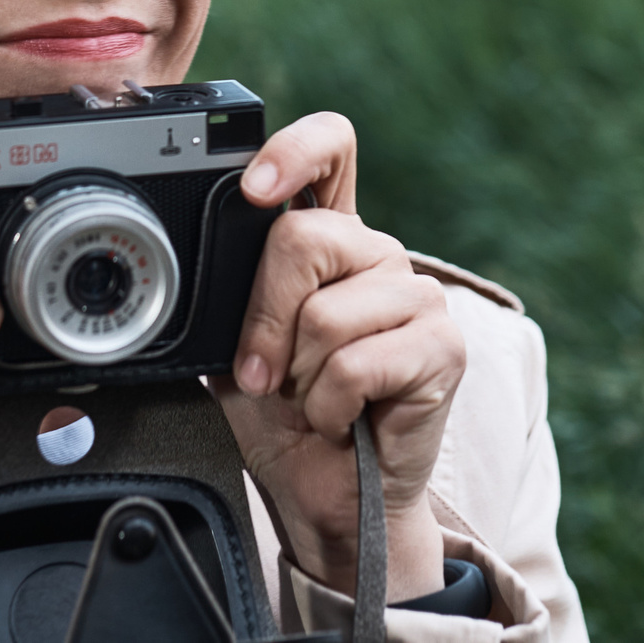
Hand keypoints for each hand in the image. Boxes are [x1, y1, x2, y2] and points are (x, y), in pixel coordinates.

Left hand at [215, 112, 463, 604]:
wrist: (328, 496)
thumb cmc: (283, 418)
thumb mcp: (234, 347)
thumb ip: (229, 296)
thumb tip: (199, 265)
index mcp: (330, 238)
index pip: (331, 147)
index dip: (294, 150)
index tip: (254, 189)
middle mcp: (377, 253)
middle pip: (304, 238)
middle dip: (264, 319)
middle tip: (265, 371)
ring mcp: (417, 296)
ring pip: (325, 313)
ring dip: (300, 375)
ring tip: (314, 396)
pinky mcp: (444, 346)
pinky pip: (357, 363)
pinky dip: (331, 404)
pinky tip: (344, 416)